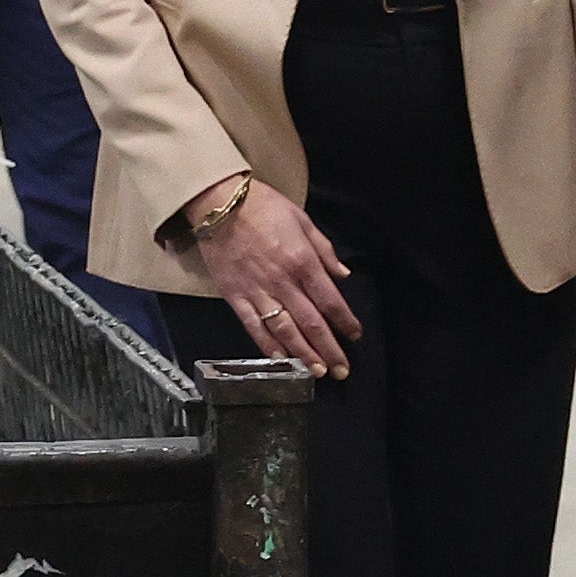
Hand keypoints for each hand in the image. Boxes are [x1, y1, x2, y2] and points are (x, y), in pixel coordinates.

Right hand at [194, 178, 359, 378]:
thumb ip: (325, 250)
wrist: (220, 204)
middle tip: (342, 370)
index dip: (345, 321)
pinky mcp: (235, 297)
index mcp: (303, 261)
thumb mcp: (302, 220)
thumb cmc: (264, 207)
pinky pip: (254, 326)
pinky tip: (281, 359)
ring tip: (317, 372)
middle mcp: (283, 282)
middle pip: (311, 323)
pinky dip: (268, 345)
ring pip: (285, 330)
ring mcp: (258, 291)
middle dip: (329, 349)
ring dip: (303, 354)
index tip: (355, 336)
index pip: (330, 300)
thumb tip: (344, 275)